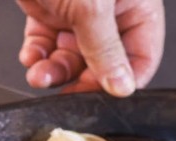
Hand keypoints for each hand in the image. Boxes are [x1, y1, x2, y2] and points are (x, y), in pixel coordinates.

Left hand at [16, 0, 164, 96]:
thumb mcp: (90, 6)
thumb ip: (106, 49)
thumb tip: (122, 85)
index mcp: (137, 2)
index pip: (143, 55)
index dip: (124, 80)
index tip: (104, 96)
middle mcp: (111, 8)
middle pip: (104, 61)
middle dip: (81, 78)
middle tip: (67, 93)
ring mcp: (80, 9)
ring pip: (73, 56)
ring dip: (55, 72)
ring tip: (40, 75)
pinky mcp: (51, 10)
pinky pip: (48, 44)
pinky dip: (38, 56)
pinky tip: (32, 58)